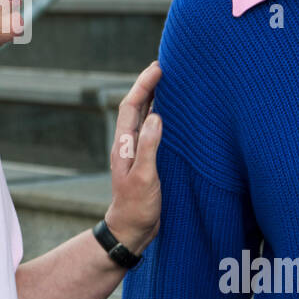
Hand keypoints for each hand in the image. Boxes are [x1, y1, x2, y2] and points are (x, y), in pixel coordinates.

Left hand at [103, 61, 161, 255]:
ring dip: (155, 99)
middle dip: (149, 86)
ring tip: (170, 83)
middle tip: (165, 67)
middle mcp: (129, 144)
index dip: (143, 85)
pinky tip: (173, 116)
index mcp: (124, 144)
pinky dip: (162, 118)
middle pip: (136, 107)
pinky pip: (154, 132)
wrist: (132, 231)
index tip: (158, 68)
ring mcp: (138, 152)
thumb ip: (149, 147)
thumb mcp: (144, 178)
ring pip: (145, 118)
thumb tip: (156, 116)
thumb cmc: (136, 207)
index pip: (130, 106)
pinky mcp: (148, 161)